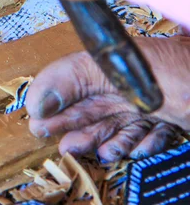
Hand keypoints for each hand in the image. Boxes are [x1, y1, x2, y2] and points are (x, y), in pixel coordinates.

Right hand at [26, 36, 189, 160]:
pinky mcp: (166, 119)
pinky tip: (130, 151)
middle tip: (52, 137)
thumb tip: (38, 99)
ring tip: (87, 150)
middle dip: (70, 123)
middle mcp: (125, 80)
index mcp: (109, 61)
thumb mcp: (119, 71)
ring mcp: (146, 101)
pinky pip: (143, 135)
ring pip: (112, 124)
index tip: (37, 116)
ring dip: (98, 140)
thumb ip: (72, 80)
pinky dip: (135, 145)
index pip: (69, 75)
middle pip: (88, 104)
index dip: (51, 95)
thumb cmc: (180, 72)